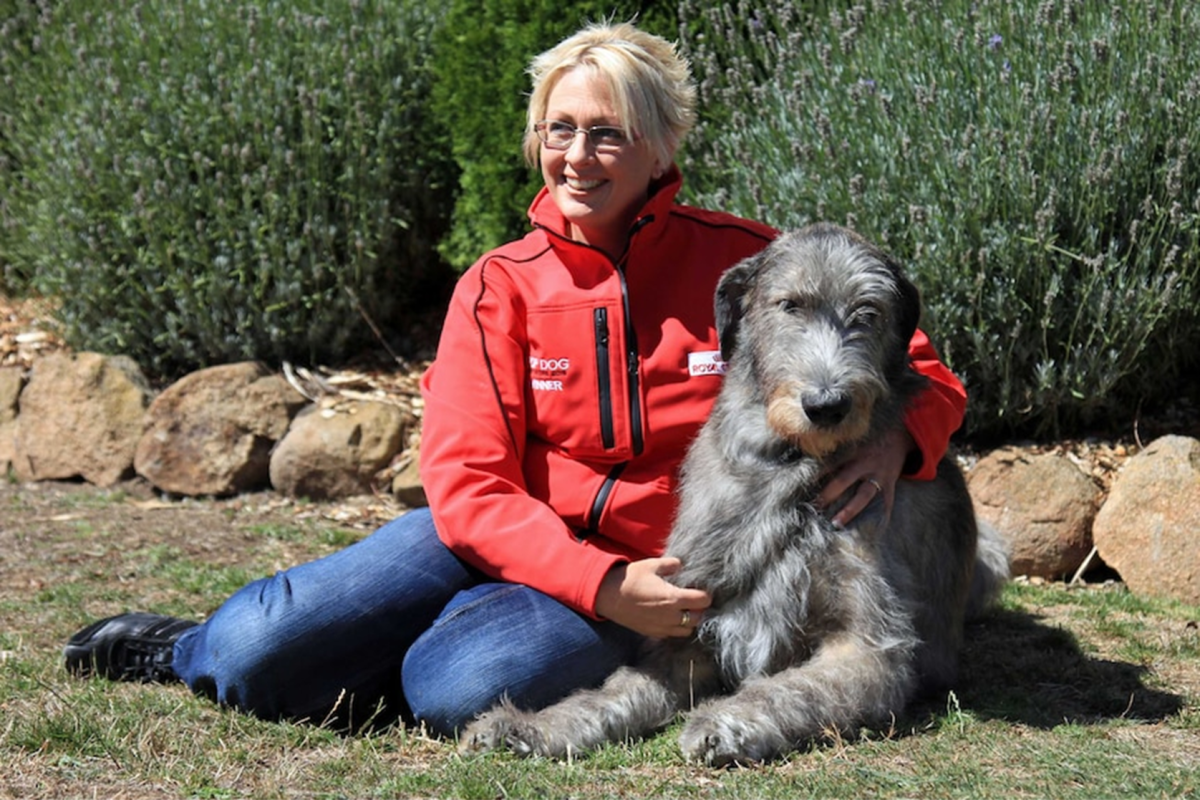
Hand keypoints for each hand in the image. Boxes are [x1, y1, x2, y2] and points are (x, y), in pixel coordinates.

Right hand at [594, 558, 711, 638]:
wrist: (608, 596)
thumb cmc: (630, 579)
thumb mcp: (652, 565)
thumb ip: (671, 564)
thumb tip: (681, 565)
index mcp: (673, 598)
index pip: (703, 601)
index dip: (706, 595)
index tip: (702, 590)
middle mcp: (670, 616)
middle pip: (698, 618)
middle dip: (699, 609)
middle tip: (694, 599)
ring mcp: (661, 627)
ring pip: (686, 630)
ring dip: (689, 621)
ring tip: (683, 609)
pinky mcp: (652, 633)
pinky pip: (671, 634)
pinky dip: (675, 627)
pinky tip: (669, 616)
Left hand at [816, 426, 913, 527]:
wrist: (899, 436)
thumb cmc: (868, 440)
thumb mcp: (852, 440)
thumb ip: (836, 450)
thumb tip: (809, 461)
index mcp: (851, 452)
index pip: (829, 464)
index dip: (815, 474)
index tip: (800, 486)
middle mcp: (864, 463)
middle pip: (843, 480)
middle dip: (827, 495)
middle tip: (813, 508)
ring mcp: (878, 475)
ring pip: (863, 495)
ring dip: (849, 510)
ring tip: (836, 524)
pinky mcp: (890, 484)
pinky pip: (887, 502)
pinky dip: (882, 516)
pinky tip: (875, 530)